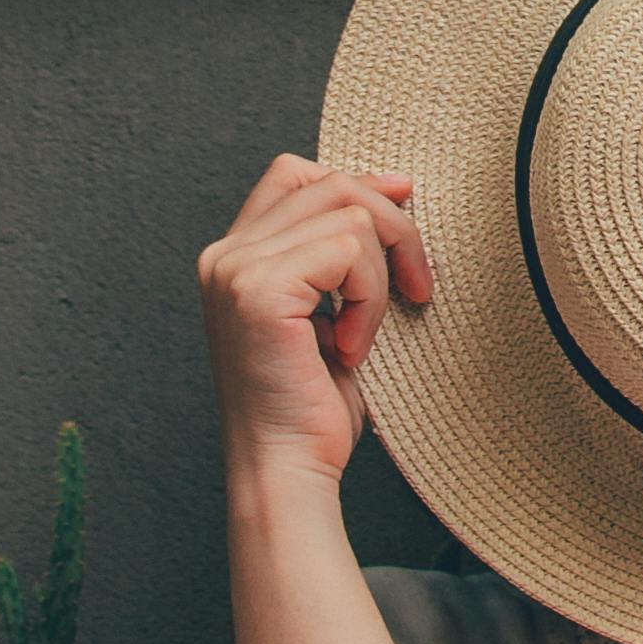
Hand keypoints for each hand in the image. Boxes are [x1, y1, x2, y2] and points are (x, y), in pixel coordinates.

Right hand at [199, 154, 433, 485]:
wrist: (288, 469)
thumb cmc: (314, 403)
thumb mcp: (334, 310)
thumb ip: (344, 249)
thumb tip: (396, 182)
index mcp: (234, 256)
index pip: (294, 174)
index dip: (355, 181)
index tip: (404, 204)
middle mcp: (225, 255)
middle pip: (332, 183)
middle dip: (393, 227)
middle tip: (417, 286)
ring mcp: (237, 269)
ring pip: (350, 214)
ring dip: (381, 276)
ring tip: (365, 336)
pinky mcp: (259, 290)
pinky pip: (348, 250)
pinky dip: (369, 299)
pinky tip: (353, 349)